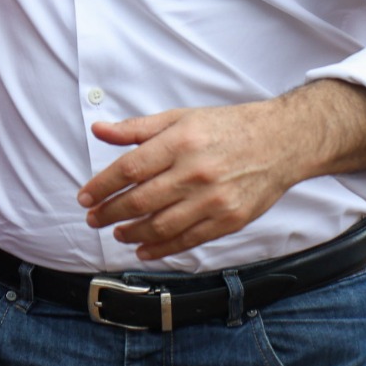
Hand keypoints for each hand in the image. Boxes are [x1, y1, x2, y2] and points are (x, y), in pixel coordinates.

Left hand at [76, 102, 302, 260]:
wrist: (280, 142)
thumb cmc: (227, 127)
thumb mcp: (180, 117)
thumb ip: (137, 128)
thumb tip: (100, 129)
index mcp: (180, 142)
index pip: (129, 168)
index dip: (102, 185)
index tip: (84, 196)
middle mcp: (195, 172)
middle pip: (140, 200)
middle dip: (110, 212)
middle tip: (93, 218)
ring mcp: (213, 200)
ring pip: (161, 225)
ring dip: (132, 233)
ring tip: (116, 233)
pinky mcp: (229, 220)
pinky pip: (188, 240)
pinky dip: (161, 248)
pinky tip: (144, 249)